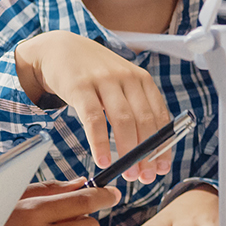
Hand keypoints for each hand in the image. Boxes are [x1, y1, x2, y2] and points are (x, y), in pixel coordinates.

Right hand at [15, 31, 170, 180]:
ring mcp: (104, 81)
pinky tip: (103, 161)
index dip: (164, 145)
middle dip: (148, 153)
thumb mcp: (121, 84)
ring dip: (128, 151)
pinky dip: (99, 143)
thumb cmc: (94, 74)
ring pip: (123, 120)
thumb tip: (148, 151)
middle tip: (145, 177)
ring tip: (128, 174)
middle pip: (144, 121)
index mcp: (142, 80)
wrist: (61, 48)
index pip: (160, 117)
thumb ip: (135, 109)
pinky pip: (93, 119)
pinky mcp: (81, 87)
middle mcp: (127, 78)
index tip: (162, 168)